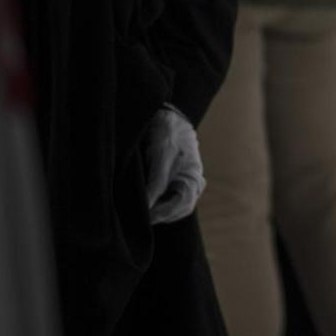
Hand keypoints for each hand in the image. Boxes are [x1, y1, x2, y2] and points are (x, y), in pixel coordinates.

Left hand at [144, 106, 204, 223]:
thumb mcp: (161, 156)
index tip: (144, 216)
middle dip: (162, 216)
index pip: (180, 206)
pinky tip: (149, 205)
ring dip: (161, 213)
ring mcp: (187, 183)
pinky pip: (172, 201)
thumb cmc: (167, 134)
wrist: (169, 118)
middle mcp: (194, 183)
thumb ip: (156, 182)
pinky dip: (161, 206)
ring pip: (177, 208)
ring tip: (144, 212)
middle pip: (180, 210)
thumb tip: (147, 206)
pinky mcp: (179, 181)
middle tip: (141, 218)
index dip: (161, 213)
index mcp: (194, 178)